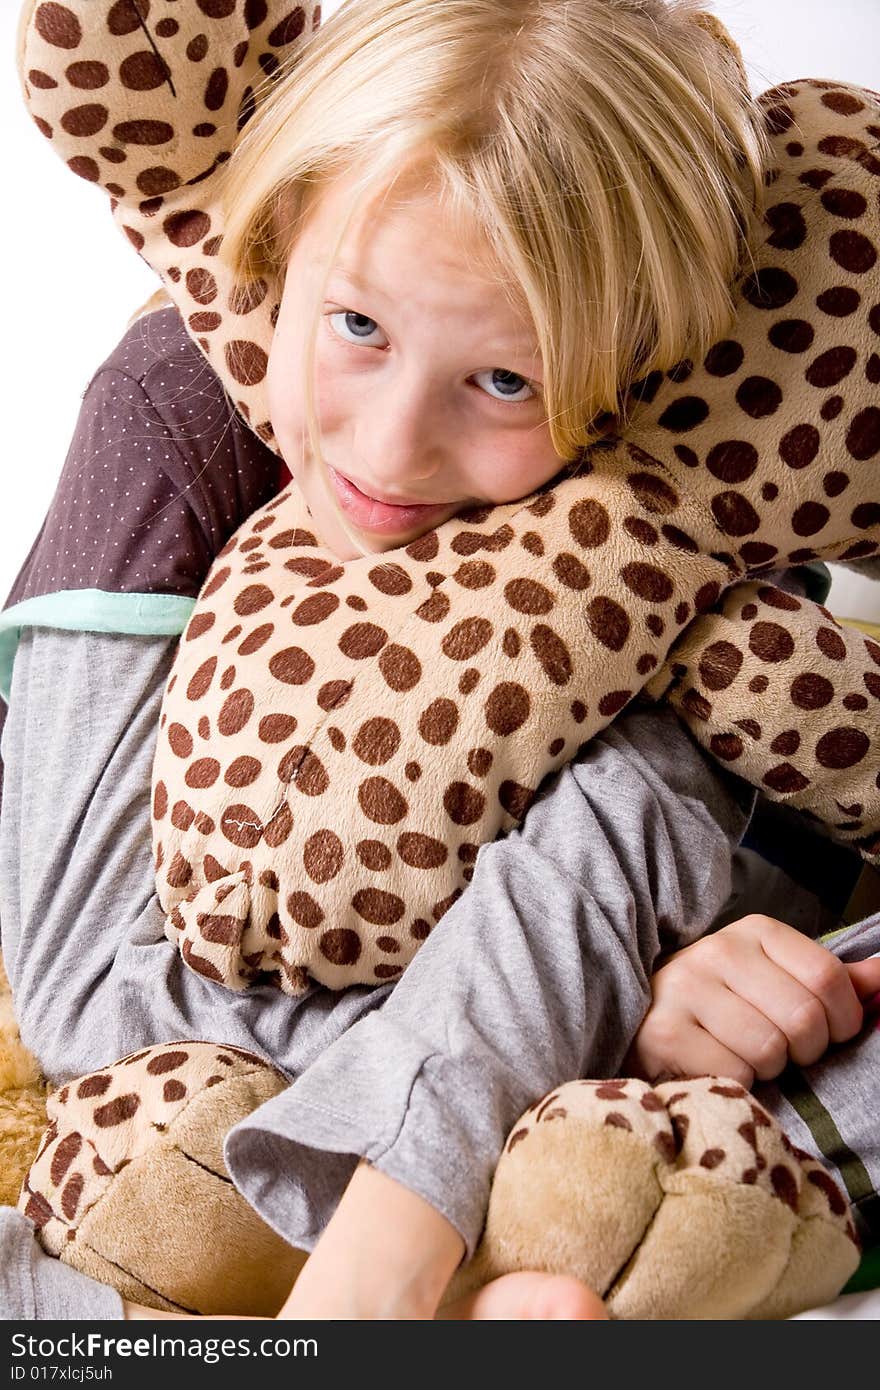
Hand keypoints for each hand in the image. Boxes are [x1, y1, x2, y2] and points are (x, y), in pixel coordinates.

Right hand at [625, 913, 879, 1088]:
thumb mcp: (776, 982)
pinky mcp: (664, 1033)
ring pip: (770, 1050)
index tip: (827, 1035)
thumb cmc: (722, 1008)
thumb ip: (831, 982)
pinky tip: (718, 1069)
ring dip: (769, 1070)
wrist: (641, 1024)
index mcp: (755, 932)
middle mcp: (717, 950)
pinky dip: (738, 1084)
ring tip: (745, 1057)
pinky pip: (735, 1073)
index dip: (842, 1020)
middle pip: (804, 1018)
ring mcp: (685, 989)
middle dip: (805, 1052)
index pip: (828, 976)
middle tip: (783, 1053)